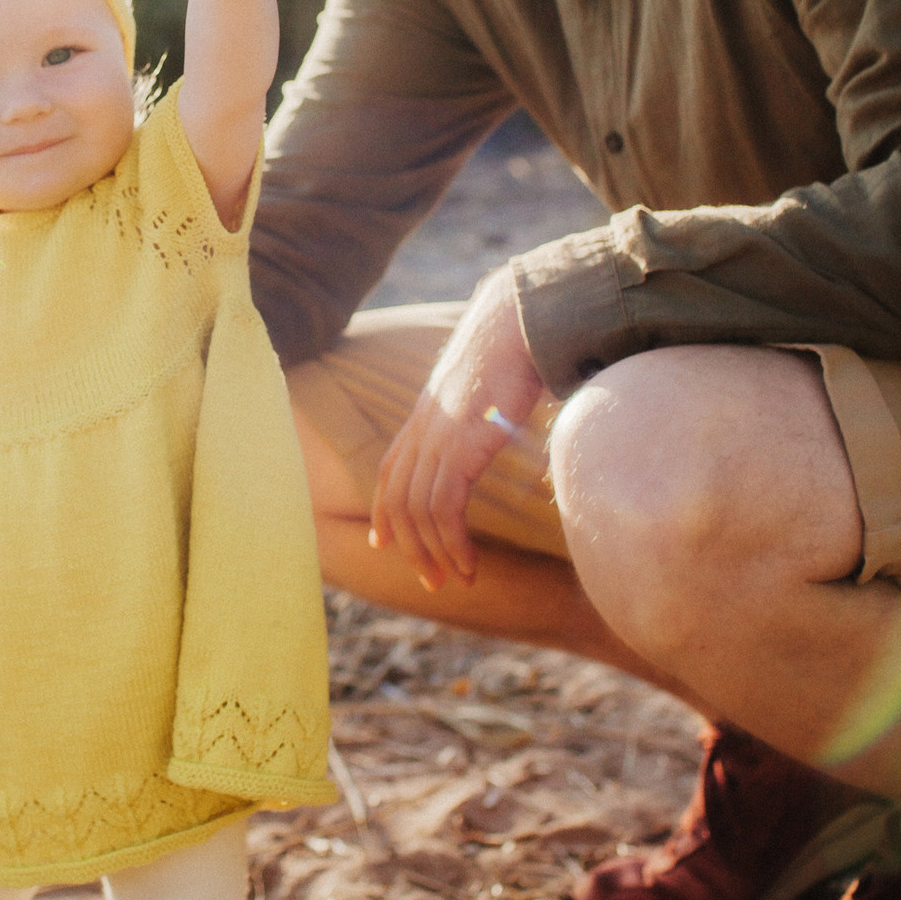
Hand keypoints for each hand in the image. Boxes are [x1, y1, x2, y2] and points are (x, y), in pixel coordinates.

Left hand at [372, 270, 546, 589]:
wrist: (517, 319)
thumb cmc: (515, 348)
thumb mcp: (487, 387)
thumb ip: (482, 413)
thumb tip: (499, 426)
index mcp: (426, 416)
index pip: (389, 471)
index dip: (383, 511)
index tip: (384, 544)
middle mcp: (423, 429)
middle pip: (397, 500)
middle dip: (410, 547)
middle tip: (431, 580)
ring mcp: (438, 436)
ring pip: (417, 511)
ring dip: (434, 553)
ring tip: (457, 579)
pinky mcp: (461, 444)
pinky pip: (443, 507)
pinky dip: (453, 542)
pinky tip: (470, 562)